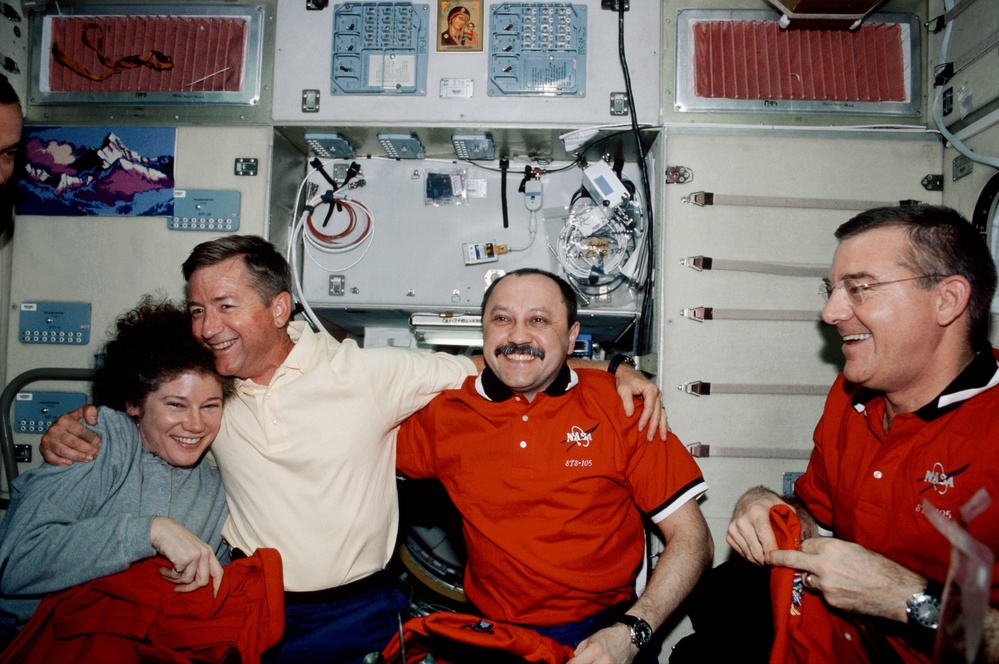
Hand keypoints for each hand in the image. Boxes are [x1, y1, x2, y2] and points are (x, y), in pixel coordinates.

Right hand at [40, 405, 100, 465]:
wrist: (58, 428)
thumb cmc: (72, 422)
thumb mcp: (82, 412)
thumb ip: (90, 411)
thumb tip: (93, 421)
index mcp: (64, 419)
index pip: (80, 430)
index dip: (91, 438)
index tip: (98, 443)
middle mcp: (54, 430)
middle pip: (72, 442)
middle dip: (86, 449)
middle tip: (95, 453)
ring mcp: (47, 440)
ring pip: (63, 451)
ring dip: (77, 456)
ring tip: (88, 458)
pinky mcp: (43, 449)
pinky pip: (51, 458)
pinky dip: (61, 462)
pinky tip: (71, 463)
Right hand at [150, 516, 223, 596]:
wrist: (161, 530)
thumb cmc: (175, 542)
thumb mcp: (192, 550)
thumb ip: (198, 563)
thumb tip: (199, 583)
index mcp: (208, 552)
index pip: (219, 572)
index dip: (218, 586)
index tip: (215, 596)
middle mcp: (205, 553)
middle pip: (203, 581)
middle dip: (189, 588)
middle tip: (177, 588)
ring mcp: (196, 556)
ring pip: (188, 580)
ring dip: (175, 580)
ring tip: (167, 572)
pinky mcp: (185, 559)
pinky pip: (177, 577)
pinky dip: (169, 575)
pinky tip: (163, 569)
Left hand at [568, 623, 635, 663]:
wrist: (628, 639)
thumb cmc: (608, 637)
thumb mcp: (591, 639)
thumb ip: (580, 650)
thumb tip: (572, 661)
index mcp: (595, 650)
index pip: (575, 663)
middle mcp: (604, 661)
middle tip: (578, 663)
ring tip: (590, 662)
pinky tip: (597, 663)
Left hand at [613, 363, 667, 440]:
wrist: (626, 374)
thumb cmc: (626, 380)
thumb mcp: (624, 389)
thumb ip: (627, 401)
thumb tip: (630, 414)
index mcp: (651, 390)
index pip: (650, 408)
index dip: (645, 419)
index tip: (640, 428)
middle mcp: (656, 394)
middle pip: (657, 413)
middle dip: (654, 427)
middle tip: (650, 437)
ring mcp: (657, 398)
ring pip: (662, 414)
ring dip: (662, 427)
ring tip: (662, 438)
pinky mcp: (655, 401)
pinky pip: (661, 413)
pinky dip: (663, 422)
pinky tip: (666, 430)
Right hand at [726, 487, 788, 564]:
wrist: (748, 499)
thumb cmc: (767, 504)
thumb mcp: (781, 506)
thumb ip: (790, 520)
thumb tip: (796, 539)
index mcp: (756, 512)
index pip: (764, 536)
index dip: (773, 551)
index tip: (781, 560)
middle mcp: (742, 521)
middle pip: (756, 550)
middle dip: (769, 560)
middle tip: (778, 562)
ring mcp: (734, 529)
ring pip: (749, 555)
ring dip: (761, 561)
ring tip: (771, 559)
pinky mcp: (729, 536)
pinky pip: (742, 554)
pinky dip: (752, 557)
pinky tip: (760, 553)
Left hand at [766, 537, 922, 621]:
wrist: (897, 592)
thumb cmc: (881, 567)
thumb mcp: (855, 548)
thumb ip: (833, 548)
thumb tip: (818, 549)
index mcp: (831, 547)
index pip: (805, 544)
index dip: (804, 547)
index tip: (800, 548)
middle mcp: (824, 564)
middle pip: (792, 559)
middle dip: (778, 557)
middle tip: (768, 557)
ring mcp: (826, 584)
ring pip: (807, 579)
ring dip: (812, 577)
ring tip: (832, 578)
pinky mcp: (831, 601)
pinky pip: (822, 593)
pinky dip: (827, 591)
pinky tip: (843, 590)